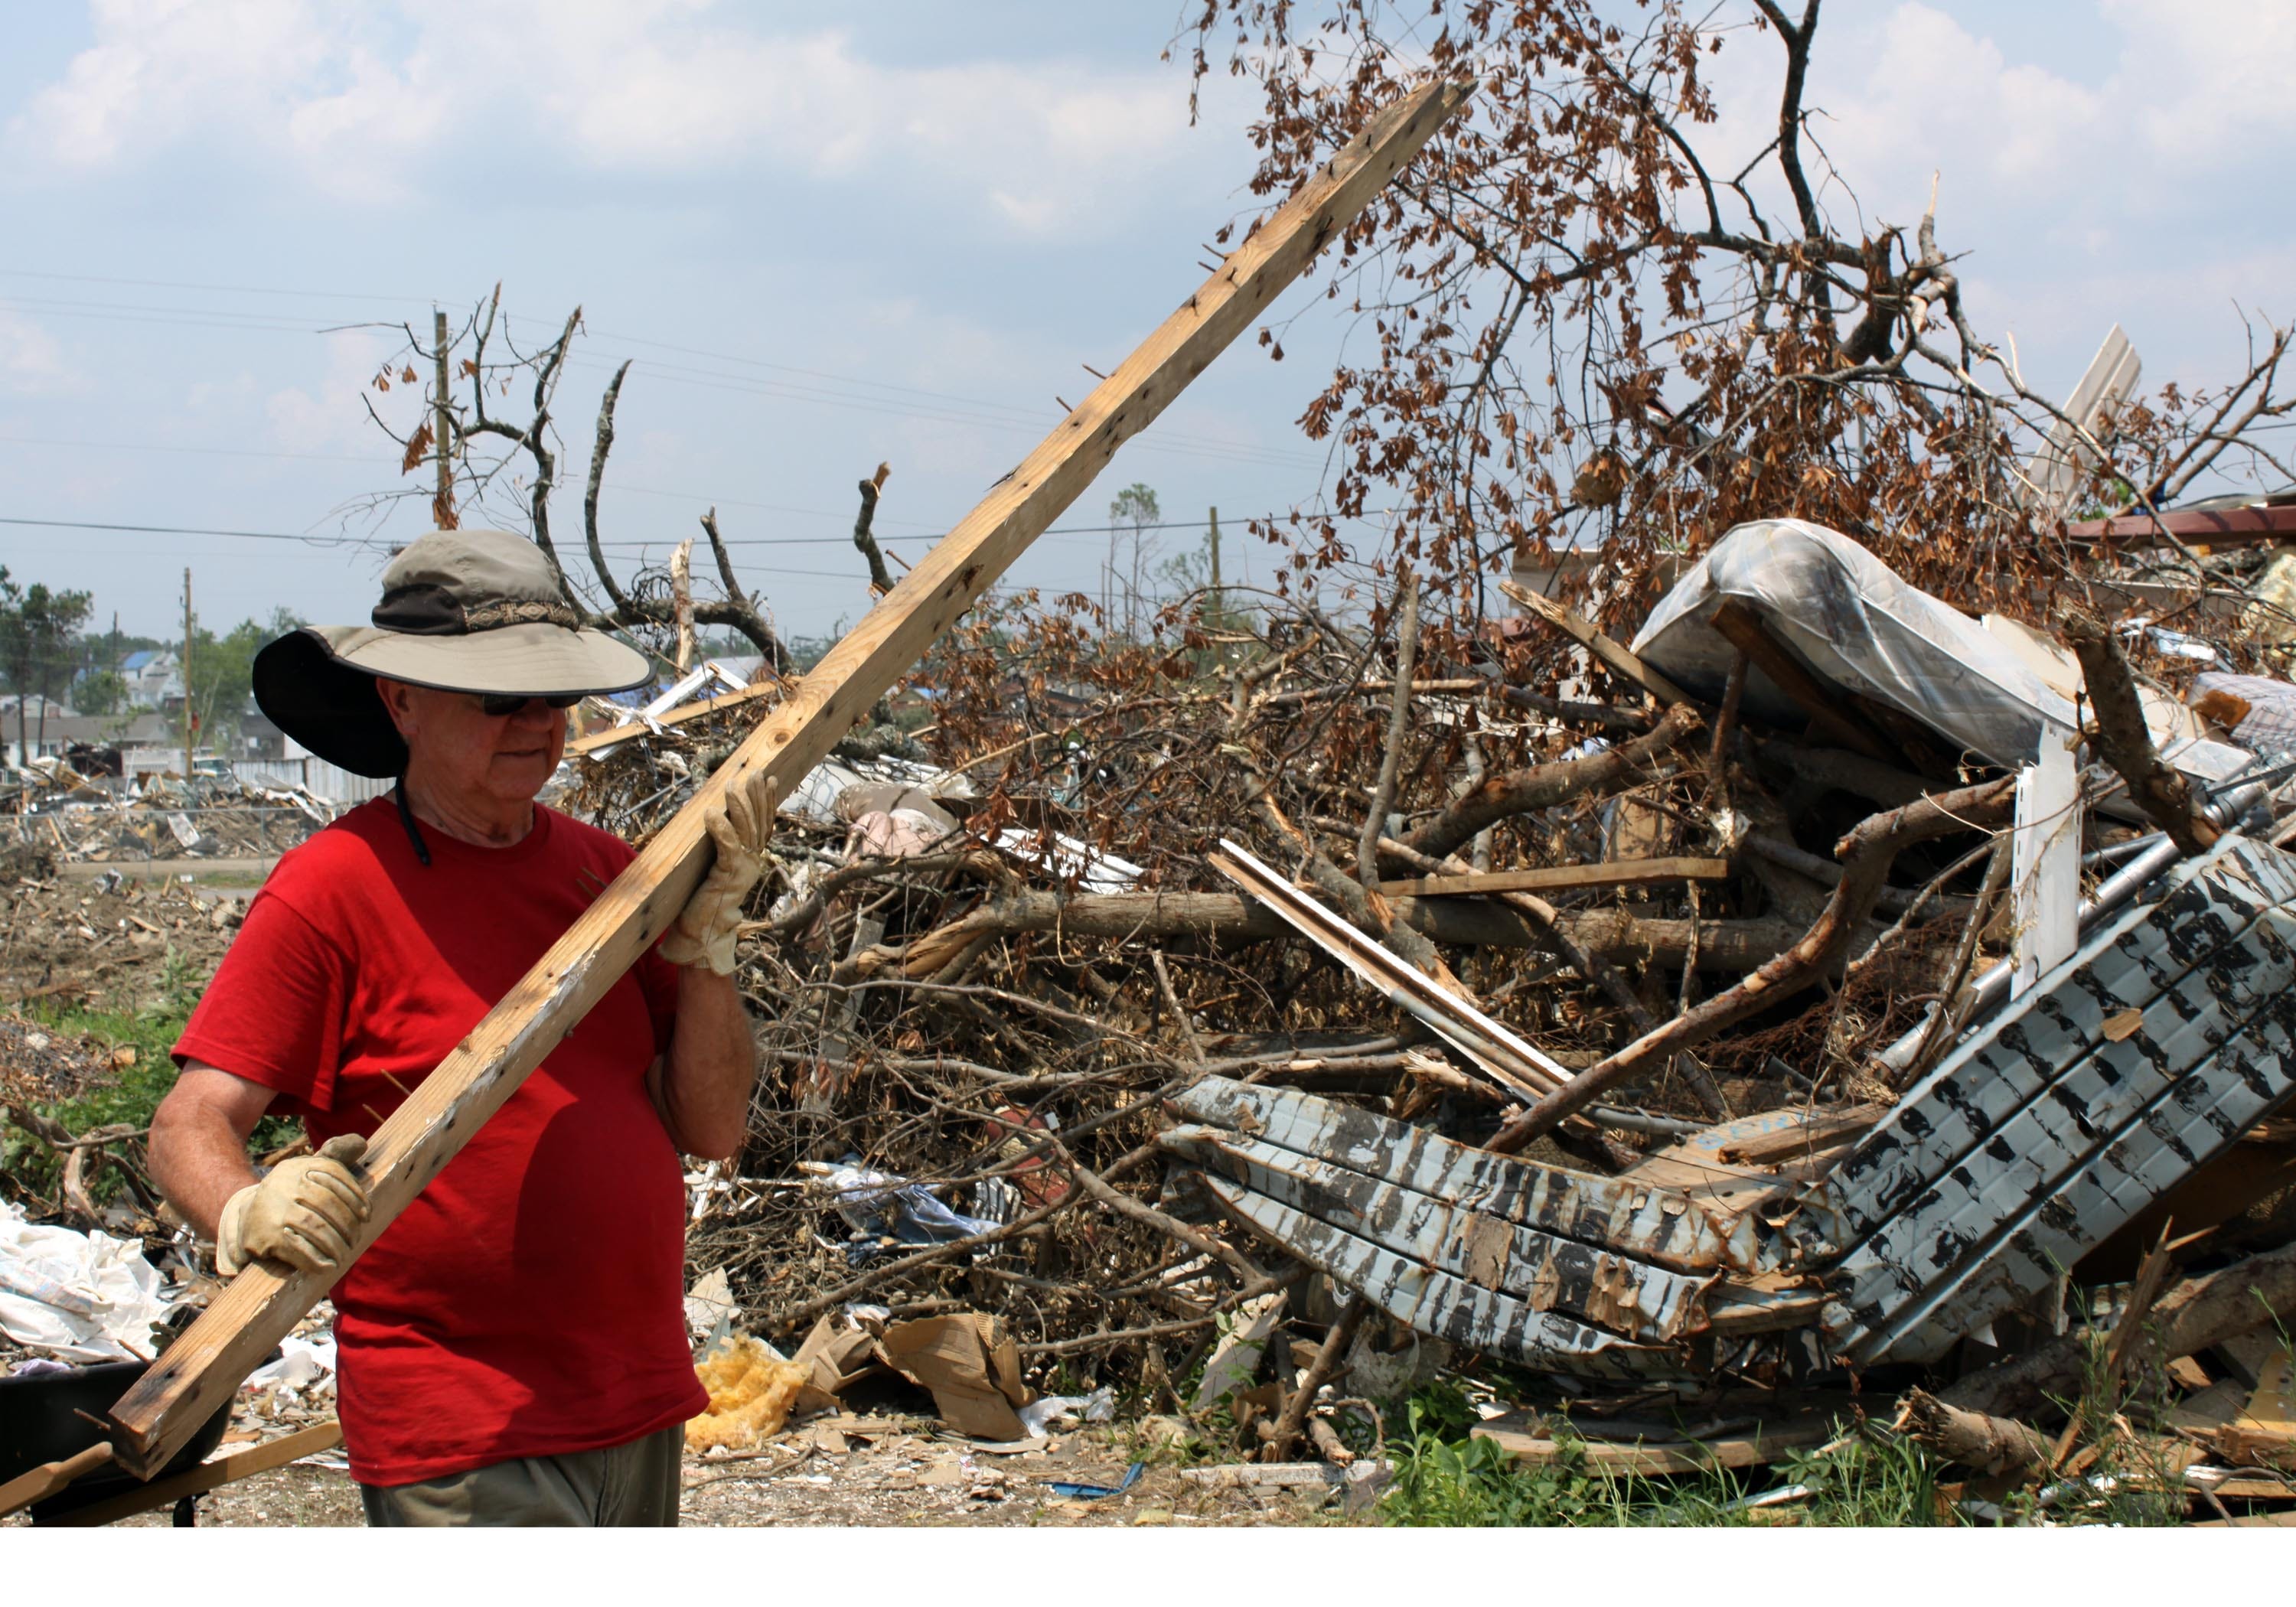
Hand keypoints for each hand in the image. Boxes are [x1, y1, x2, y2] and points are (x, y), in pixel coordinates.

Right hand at [217, 1135, 370, 1276]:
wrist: (244, 1218)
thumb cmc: (290, 1194)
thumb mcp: (309, 1170)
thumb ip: (335, 1154)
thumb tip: (361, 1144)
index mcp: (296, 1166)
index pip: (334, 1175)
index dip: (356, 1197)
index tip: (367, 1215)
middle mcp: (282, 1183)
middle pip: (327, 1203)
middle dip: (348, 1224)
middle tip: (356, 1239)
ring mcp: (273, 1210)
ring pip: (316, 1226)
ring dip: (336, 1244)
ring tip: (345, 1253)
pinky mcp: (264, 1237)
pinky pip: (298, 1249)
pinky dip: (318, 1259)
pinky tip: (328, 1265)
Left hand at [659, 767, 775, 974]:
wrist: (701, 935)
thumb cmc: (703, 904)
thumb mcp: (716, 870)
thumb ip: (721, 849)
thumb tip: (714, 819)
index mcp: (751, 860)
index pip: (764, 825)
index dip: (766, 801)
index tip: (768, 779)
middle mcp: (752, 863)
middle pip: (759, 823)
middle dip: (757, 796)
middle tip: (754, 773)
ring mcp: (741, 870)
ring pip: (745, 831)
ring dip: (739, 806)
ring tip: (732, 787)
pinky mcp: (726, 876)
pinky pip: (727, 846)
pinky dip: (720, 828)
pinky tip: (711, 812)